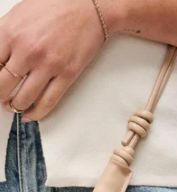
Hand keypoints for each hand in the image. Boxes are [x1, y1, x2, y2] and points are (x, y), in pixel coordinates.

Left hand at [0, 0, 109, 120]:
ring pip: (23, 98)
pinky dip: (36, 113)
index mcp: (10, 32)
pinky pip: (47, 102)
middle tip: (0, 98)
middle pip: (2, 86)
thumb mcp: (19, 15)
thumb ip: (4, 36)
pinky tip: (30, 116)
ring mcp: (48, 65)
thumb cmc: (54, 6)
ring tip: (13, 106)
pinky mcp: (66, 75)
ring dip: (15, 106)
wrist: (87, 7)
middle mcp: (27, 50)